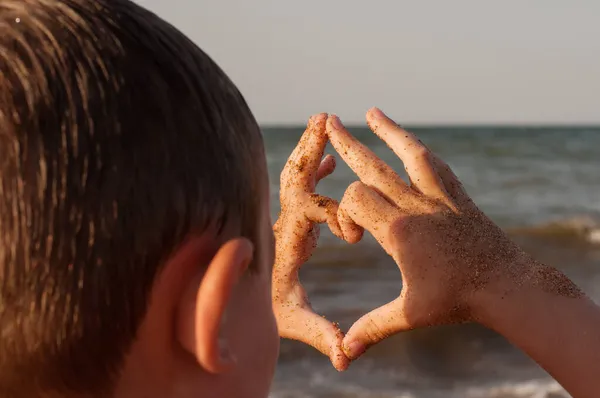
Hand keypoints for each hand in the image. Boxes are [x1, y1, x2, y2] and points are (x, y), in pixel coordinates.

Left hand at [272, 113, 349, 370]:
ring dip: (309, 150)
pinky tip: (327, 162)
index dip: (333, 212)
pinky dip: (312, 170)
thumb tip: (345, 357)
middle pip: (292, 176)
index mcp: (284, 240)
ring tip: (324, 122)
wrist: (231, 307)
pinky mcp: (283, 220)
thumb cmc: (263, 314)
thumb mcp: (291, 322)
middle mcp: (278, 222)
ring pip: (292, 175)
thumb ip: (319, 334)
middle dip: (309, 148)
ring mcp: (279, 218)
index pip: (306, 209)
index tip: (353, 235)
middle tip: (323, 120)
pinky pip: (297, 187)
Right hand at [326, 108, 526, 359]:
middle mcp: (415, 205)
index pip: (355, 200)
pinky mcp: (454, 194)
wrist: (505, 284)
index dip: (344, 214)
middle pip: (372, 166)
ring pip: (407, 153)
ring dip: (387, 132)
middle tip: (327, 120)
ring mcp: (437, 195)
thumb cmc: (457, 299)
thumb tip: (343, 354)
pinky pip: (434, 162)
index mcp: (398, 230)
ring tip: (371, 112)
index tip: (354, 239)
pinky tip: (410, 139)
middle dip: (346, 143)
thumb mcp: (410, 314)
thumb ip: (372, 328)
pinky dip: (417, 146)